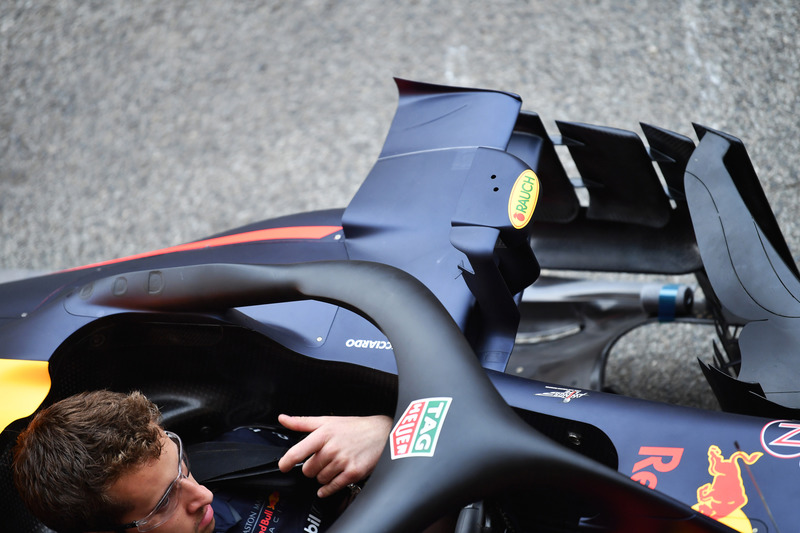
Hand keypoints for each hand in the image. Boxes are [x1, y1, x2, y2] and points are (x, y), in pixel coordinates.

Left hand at [277, 414, 391, 497]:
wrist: (381, 433)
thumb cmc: (354, 427)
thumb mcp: (327, 421)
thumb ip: (302, 422)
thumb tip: (282, 418)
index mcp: (323, 434)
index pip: (297, 452)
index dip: (286, 462)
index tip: (283, 467)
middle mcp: (332, 448)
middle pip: (308, 470)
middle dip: (312, 467)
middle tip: (322, 460)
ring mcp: (343, 461)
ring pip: (320, 479)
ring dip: (323, 475)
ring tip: (333, 465)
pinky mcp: (353, 473)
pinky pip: (332, 487)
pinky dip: (328, 489)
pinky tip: (329, 485)